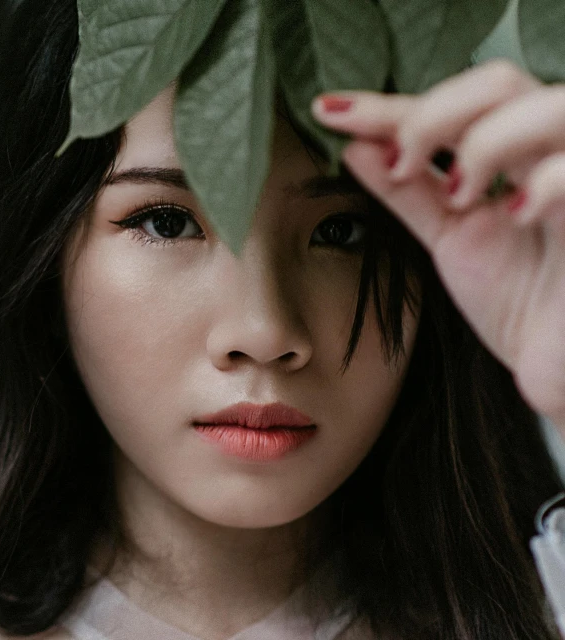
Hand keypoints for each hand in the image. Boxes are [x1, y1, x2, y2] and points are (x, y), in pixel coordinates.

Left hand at [312, 59, 564, 431]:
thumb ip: (408, 195)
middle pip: (498, 84)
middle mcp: (547, 157)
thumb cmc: (517, 302)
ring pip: (551, 105)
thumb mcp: (451, 240)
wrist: (556, 361)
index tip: (329, 111)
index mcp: (509, 161)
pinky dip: (546, 183)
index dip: (388, 108)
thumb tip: (356, 150)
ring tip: (459, 194)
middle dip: (434, 115)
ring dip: (487, 141)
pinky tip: (512, 216)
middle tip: (400, 163)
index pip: (448, 110)